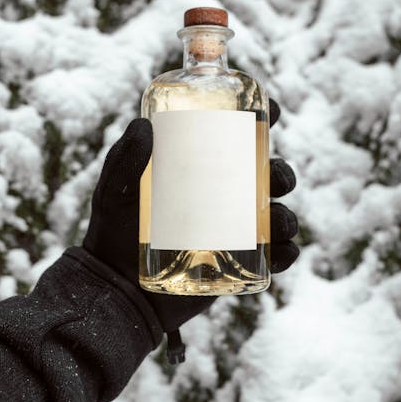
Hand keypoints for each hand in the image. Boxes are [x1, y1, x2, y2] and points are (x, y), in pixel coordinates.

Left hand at [83, 101, 298, 335]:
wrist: (116, 290)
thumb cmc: (113, 231)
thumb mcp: (116, 190)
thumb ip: (125, 159)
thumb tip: (143, 125)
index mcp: (201, 168)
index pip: (236, 140)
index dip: (259, 122)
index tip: (271, 111)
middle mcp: (222, 196)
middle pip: (266, 177)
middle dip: (282, 173)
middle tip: (275, 176)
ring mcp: (232, 230)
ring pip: (275, 215)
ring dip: (286, 214)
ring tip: (277, 219)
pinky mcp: (236, 264)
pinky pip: (272, 257)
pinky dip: (286, 253)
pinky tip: (283, 251)